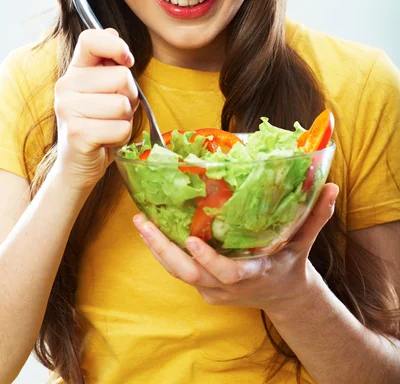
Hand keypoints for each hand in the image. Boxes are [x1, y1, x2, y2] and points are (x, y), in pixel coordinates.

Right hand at [53, 28, 138, 190]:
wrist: (78, 164)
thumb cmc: (98, 122)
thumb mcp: (103, 89)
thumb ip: (109, 62)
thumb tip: (113, 32)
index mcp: (75, 70)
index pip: (91, 39)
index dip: (116, 46)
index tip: (126, 62)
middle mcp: (66, 86)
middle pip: (121, 76)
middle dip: (129, 96)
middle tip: (114, 111)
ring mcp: (68, 110)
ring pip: (123, 104)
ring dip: (125, 119)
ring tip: (109, 125)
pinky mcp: (78, 134)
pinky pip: (121, 128)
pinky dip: (122, 137)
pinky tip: (106, 140)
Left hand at [133, 183, 338, 312]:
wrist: (283, 296)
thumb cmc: (291, 263)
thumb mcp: (304, 242)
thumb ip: (316, 216)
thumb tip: (330, 186)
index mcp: (253, 274)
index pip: (228, 274)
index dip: (209, 261)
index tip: (192, 241)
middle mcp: (229, 286)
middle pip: (190, 274)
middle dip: (164, 250)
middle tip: (144, 223)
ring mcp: (213, 290)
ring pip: (178, 274)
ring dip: (157, 248)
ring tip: (140, 221)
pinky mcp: (204, 288)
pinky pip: (179, 271)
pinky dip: (163, 252)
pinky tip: (151, 229)